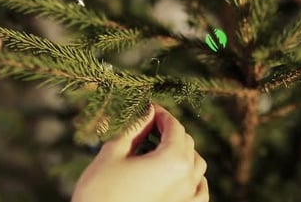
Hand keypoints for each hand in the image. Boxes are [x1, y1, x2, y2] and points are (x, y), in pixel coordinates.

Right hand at [72, 103, 208, 201]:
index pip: (174, 127)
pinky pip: (199, 191)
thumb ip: (134, 128)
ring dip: (182, 152)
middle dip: (170, 130)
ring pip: (197, 166)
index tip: (148, 108)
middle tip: (149, 125)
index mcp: (172, 161)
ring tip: (162, 149)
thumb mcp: (113, 153)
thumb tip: (146, 110)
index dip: (161, 113)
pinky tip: (180, 176)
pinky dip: (193, 178)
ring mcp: (188, 200)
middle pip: (187, 144)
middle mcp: (187, 180)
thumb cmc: (100, 191)